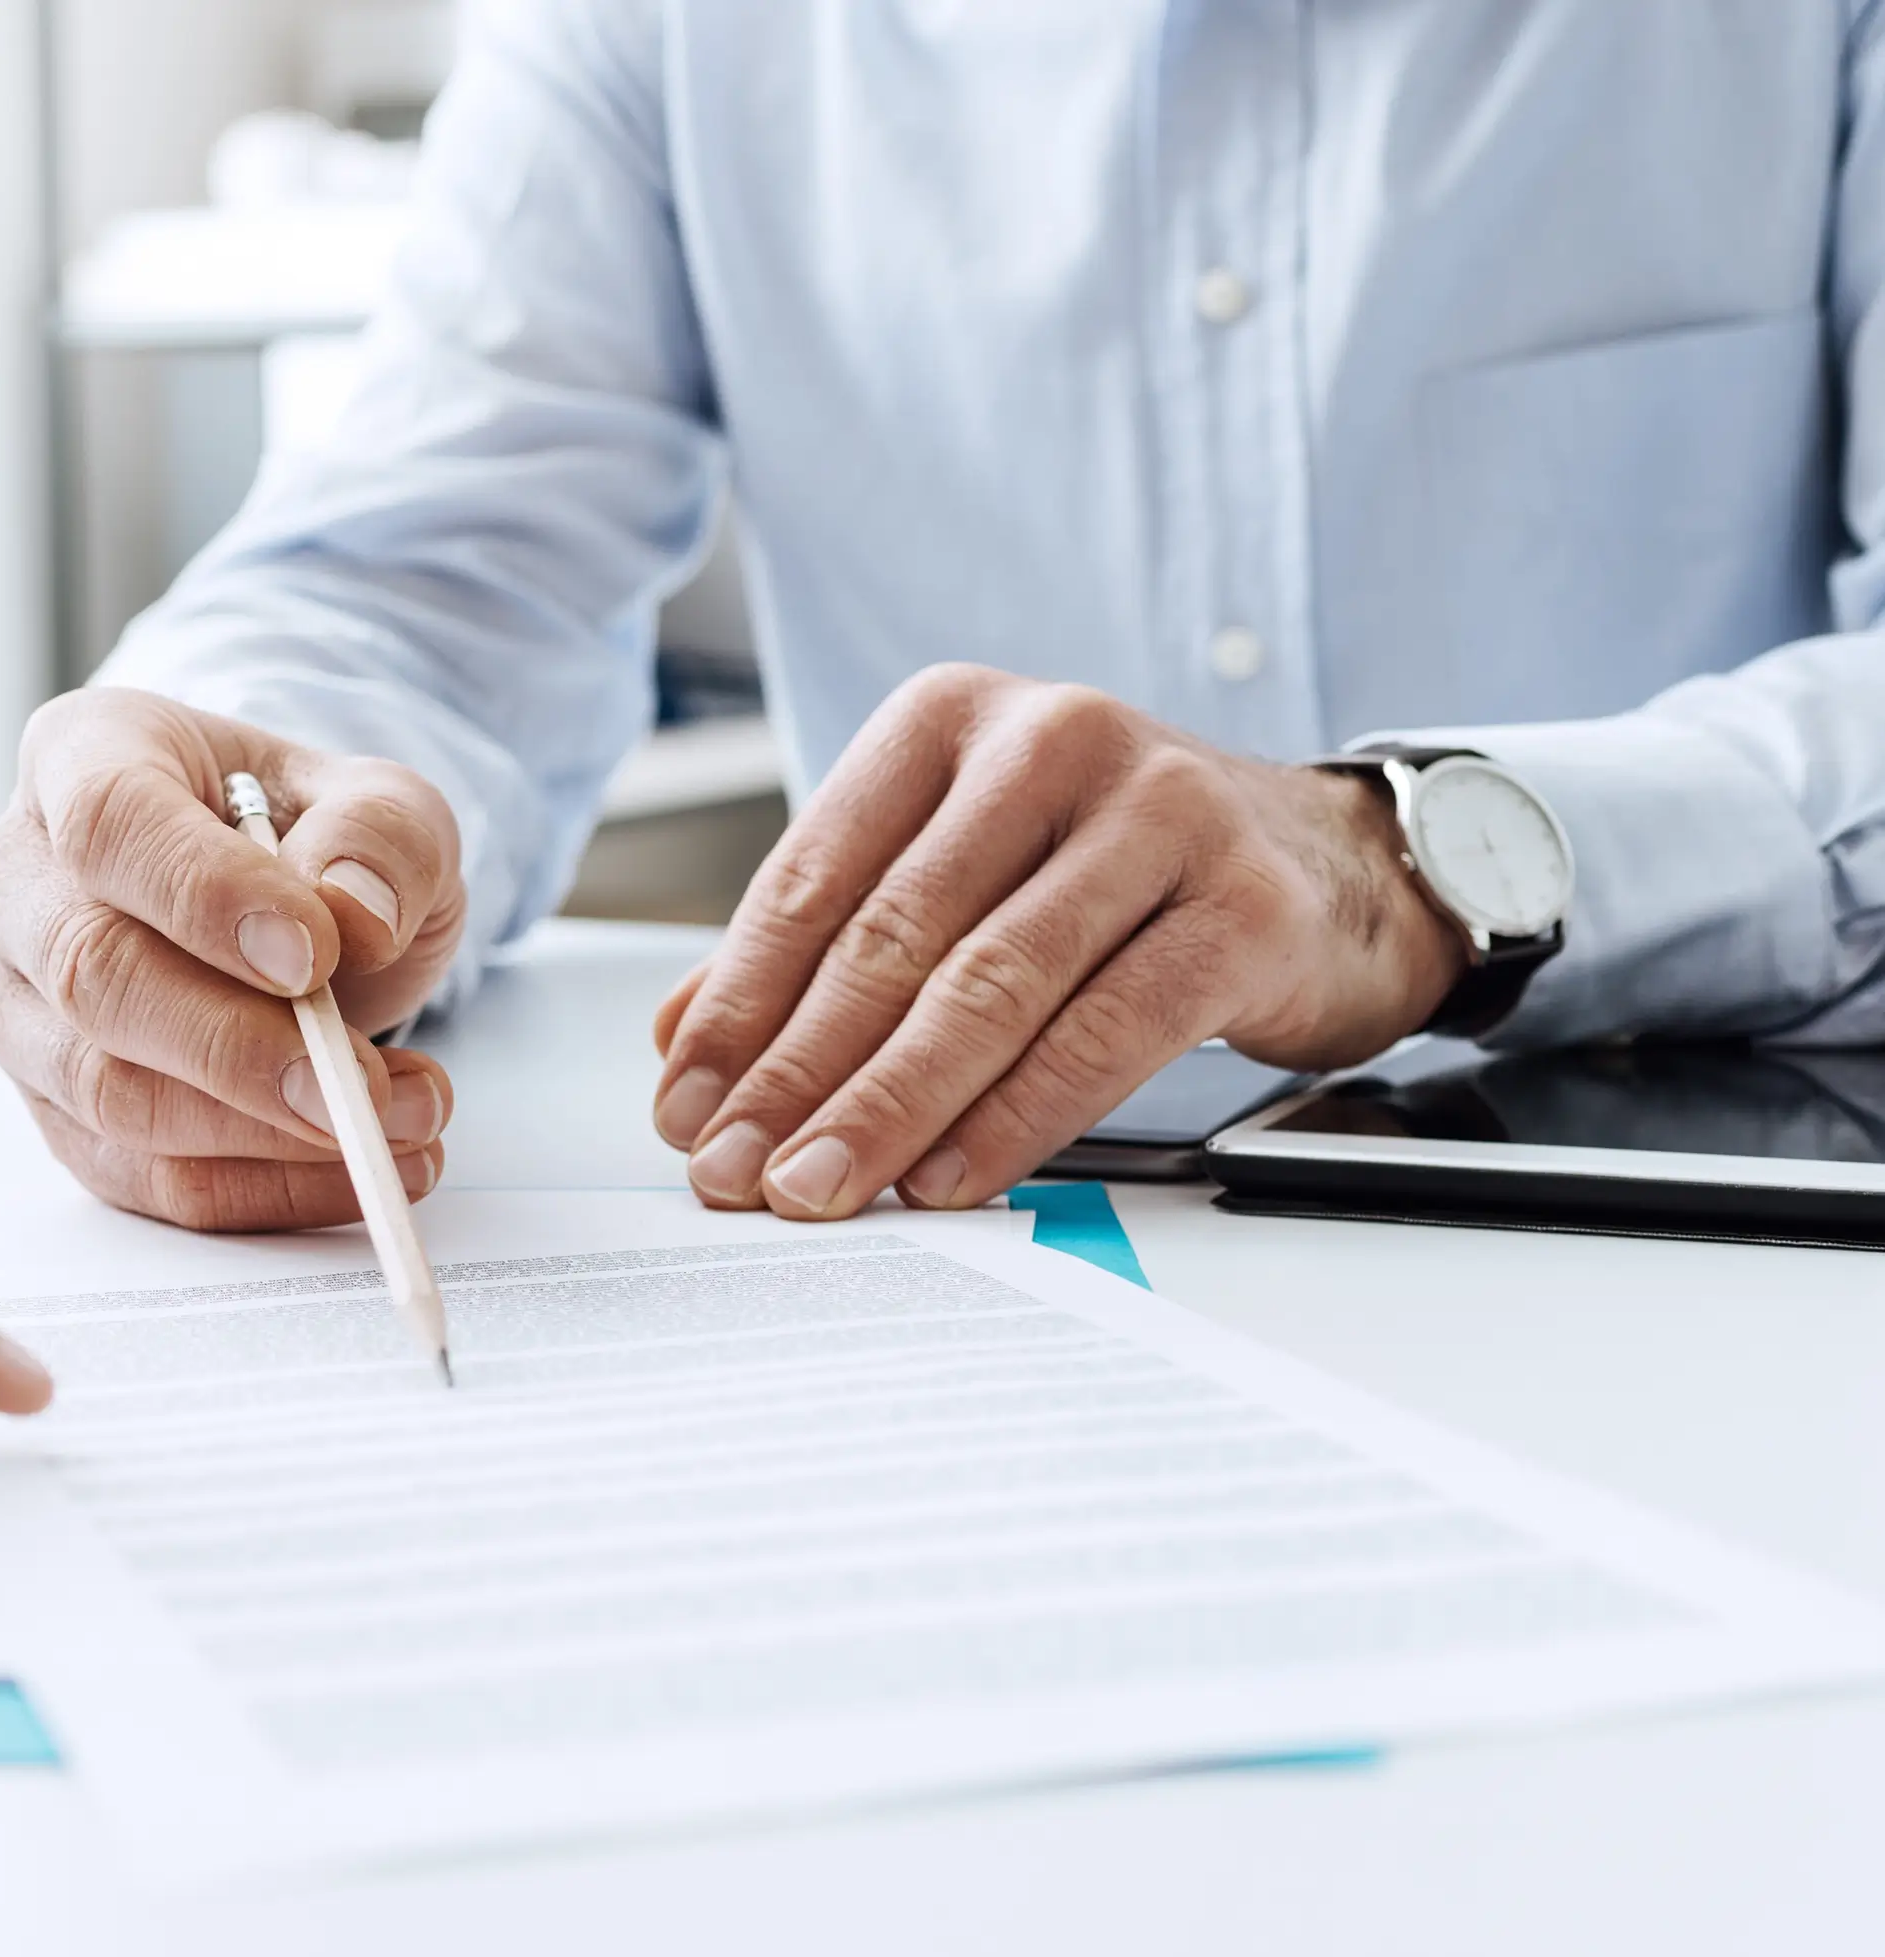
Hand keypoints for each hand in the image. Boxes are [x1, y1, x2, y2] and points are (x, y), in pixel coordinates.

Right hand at [0, 687, 468, 1230]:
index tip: (313, 955)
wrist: (291, 909)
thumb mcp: (384, 806)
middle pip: (91, 975)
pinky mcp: (54, 1108)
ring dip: (263, 1132)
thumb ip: (383, 837)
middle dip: (235, 1048)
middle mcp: (20, 880)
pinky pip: (140, 1176)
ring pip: (106, 1092)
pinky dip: (259, 1189)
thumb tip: (353, 913)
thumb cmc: (314, 840)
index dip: (206, 896)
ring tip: (400, 1119)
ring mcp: (20, 1003)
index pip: (110, 822)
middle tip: (361, 1086)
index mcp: (85, 756)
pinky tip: (358, 1166)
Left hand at [650, 663, 1466, 1218]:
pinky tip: (950, 1178)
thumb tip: (680, 1042)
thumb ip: (828, 940)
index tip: (683, 1108)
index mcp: (950, 719)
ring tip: (821, 1187)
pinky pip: (1103, 1031)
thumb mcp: (959, 869)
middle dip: (797, 1073)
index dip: (739, 1005)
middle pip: (892, 935)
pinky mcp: (1241, 906)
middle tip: (734, 1171)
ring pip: (990, 985)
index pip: (813, 875)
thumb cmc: (1113, 871)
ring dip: (889, 1107)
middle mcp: (1050, 740)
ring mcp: (1157, 813)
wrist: (1327, 862)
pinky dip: (1015, 1118)